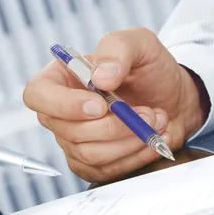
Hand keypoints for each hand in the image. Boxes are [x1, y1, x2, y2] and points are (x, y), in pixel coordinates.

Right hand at [24, 27, 210, 181]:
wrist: (175, 99)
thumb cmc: (151, 70)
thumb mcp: (140, 45)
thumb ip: (118, 49)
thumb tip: (100, 77)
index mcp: (62, 78)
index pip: (38, 95)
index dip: (64, 105)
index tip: (100, 105)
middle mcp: (62, 112)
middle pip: (69, 131)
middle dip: (115, 126)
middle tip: (148, 113)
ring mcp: (75, 141)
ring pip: (91, 154)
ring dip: (130, 141)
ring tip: (156, 122)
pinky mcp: (93, 164)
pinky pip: (107, 170)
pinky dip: (135, 157)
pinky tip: (153, 140)